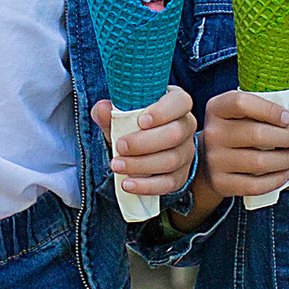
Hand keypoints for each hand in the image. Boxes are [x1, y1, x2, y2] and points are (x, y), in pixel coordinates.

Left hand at [91, 83, 197, 198]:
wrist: (144, 148)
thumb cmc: (134, 124)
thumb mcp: (122, 115)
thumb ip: (111, 112)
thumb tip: (102, 109)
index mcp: (176, 104)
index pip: (180, 102)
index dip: (163, 111)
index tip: (141, 121)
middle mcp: (186, 126)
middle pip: (175, 134)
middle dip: (144, 142)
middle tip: (120, 146)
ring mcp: (186, 153)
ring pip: (171, 160)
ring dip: (141, 165)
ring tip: (117, 165)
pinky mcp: (181, 176)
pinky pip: (168, 183)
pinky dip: (146, 186)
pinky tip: (128, 184)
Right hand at [198, 84, 288, 202]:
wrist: (211, 157)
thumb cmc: (240, 130)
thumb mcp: (254, 114)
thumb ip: (285, 114)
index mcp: (218, 108)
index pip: (242, 103)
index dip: (270, 110)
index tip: (288, 118)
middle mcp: (213, 133)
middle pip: (256, 134)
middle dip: (287, 137)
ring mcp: (215, 159)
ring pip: (258, 162)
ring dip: (286, 160)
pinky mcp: (220, 183)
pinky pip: (254, 186)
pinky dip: (277, 181)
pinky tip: (286, 174)